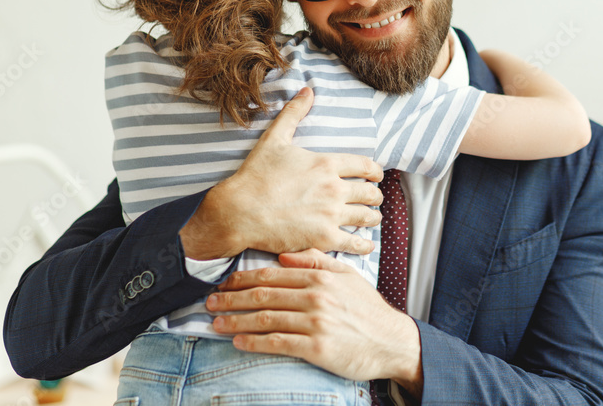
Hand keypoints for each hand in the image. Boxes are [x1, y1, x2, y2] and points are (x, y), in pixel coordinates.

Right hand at [179, 88, 384, 259]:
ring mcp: (331, 215)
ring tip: (372, 219)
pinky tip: (365, 245)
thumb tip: (308, 90)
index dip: (375, 172)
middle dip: (375, 196)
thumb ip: (294, 113)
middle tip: (373, 199)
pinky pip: (355, 244)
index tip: (376, 176)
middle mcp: (334, 189)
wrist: (238, 212)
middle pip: (371, 193)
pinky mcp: (324, 238)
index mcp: (326, 164)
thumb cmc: (255, 176)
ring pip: (367, 217)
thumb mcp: (274, 139)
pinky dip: (364, 245)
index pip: (366, 166)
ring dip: (373, 218)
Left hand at [206, 249, 423, 393]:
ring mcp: (316, 322)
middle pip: (263, 295)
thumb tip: (285, 254)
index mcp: (320, 277)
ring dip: (236, 322)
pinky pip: (278, 343)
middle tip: (209, 303)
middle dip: (231, 299)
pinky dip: (254, 342)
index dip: (243, 279)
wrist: (392, 341)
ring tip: (216, 324)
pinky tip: (239, 343)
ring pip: (265, 318)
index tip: (223, 284)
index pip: (272, 274)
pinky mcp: (317, 348)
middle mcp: (316, 296)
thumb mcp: (347, 276)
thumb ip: (317, 262)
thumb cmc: (368, 310)